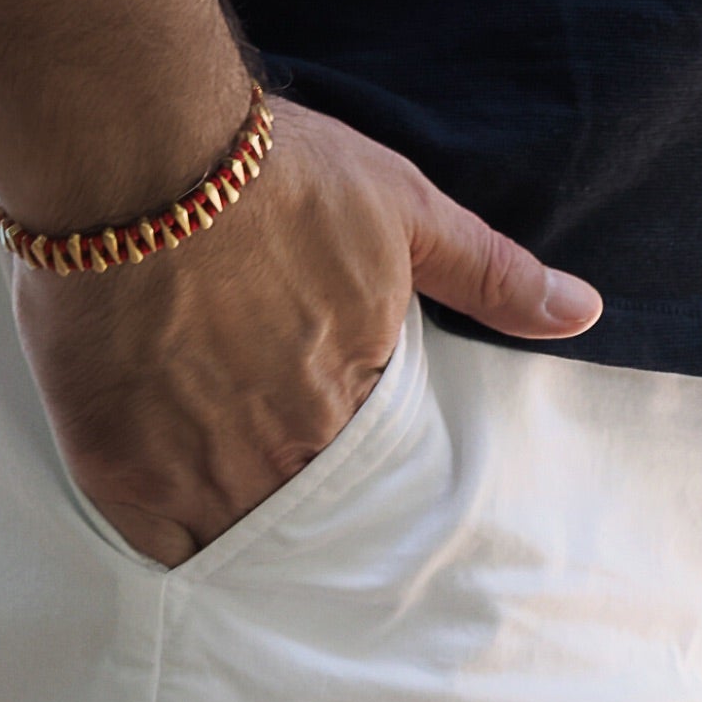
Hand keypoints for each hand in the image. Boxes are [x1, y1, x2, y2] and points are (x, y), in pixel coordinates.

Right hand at [6, 93, 602, 568]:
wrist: (143, 154)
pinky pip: (158, 546)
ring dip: (238, 524)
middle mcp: (284, 451)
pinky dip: (170, 538)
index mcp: (355, 398)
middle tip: (275, 476)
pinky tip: (169, 505)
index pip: (375, 476)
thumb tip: (584, 312)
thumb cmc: (274, 174)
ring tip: (224, 497)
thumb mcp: (400, 208)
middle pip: (303, 513)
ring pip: (236, 539)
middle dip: (299, 501)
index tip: (336, 452)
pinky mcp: (118, 466)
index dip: (357, 465)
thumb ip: (488, 272)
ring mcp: (198, 468)